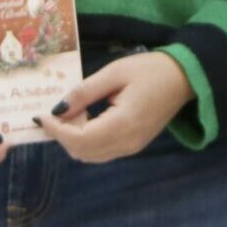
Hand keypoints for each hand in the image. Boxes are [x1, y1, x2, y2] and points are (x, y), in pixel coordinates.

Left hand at [38, 52, 193, 163]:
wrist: (185, 78)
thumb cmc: (150, 70)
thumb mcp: (114, 73)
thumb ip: (84, 92)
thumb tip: (57, 109)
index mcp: (123, 123)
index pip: (79, 139)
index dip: (56, 130)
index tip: (41, 115)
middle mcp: (127, 143)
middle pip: (82, 152)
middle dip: (62, 136)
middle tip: (54, 113)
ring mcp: (132, 148)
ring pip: (90, 156)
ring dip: (73, 140)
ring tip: (70, 115)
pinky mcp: (134, 146)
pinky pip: (102, 152)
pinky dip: (86, 142)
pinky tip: (85, 121)